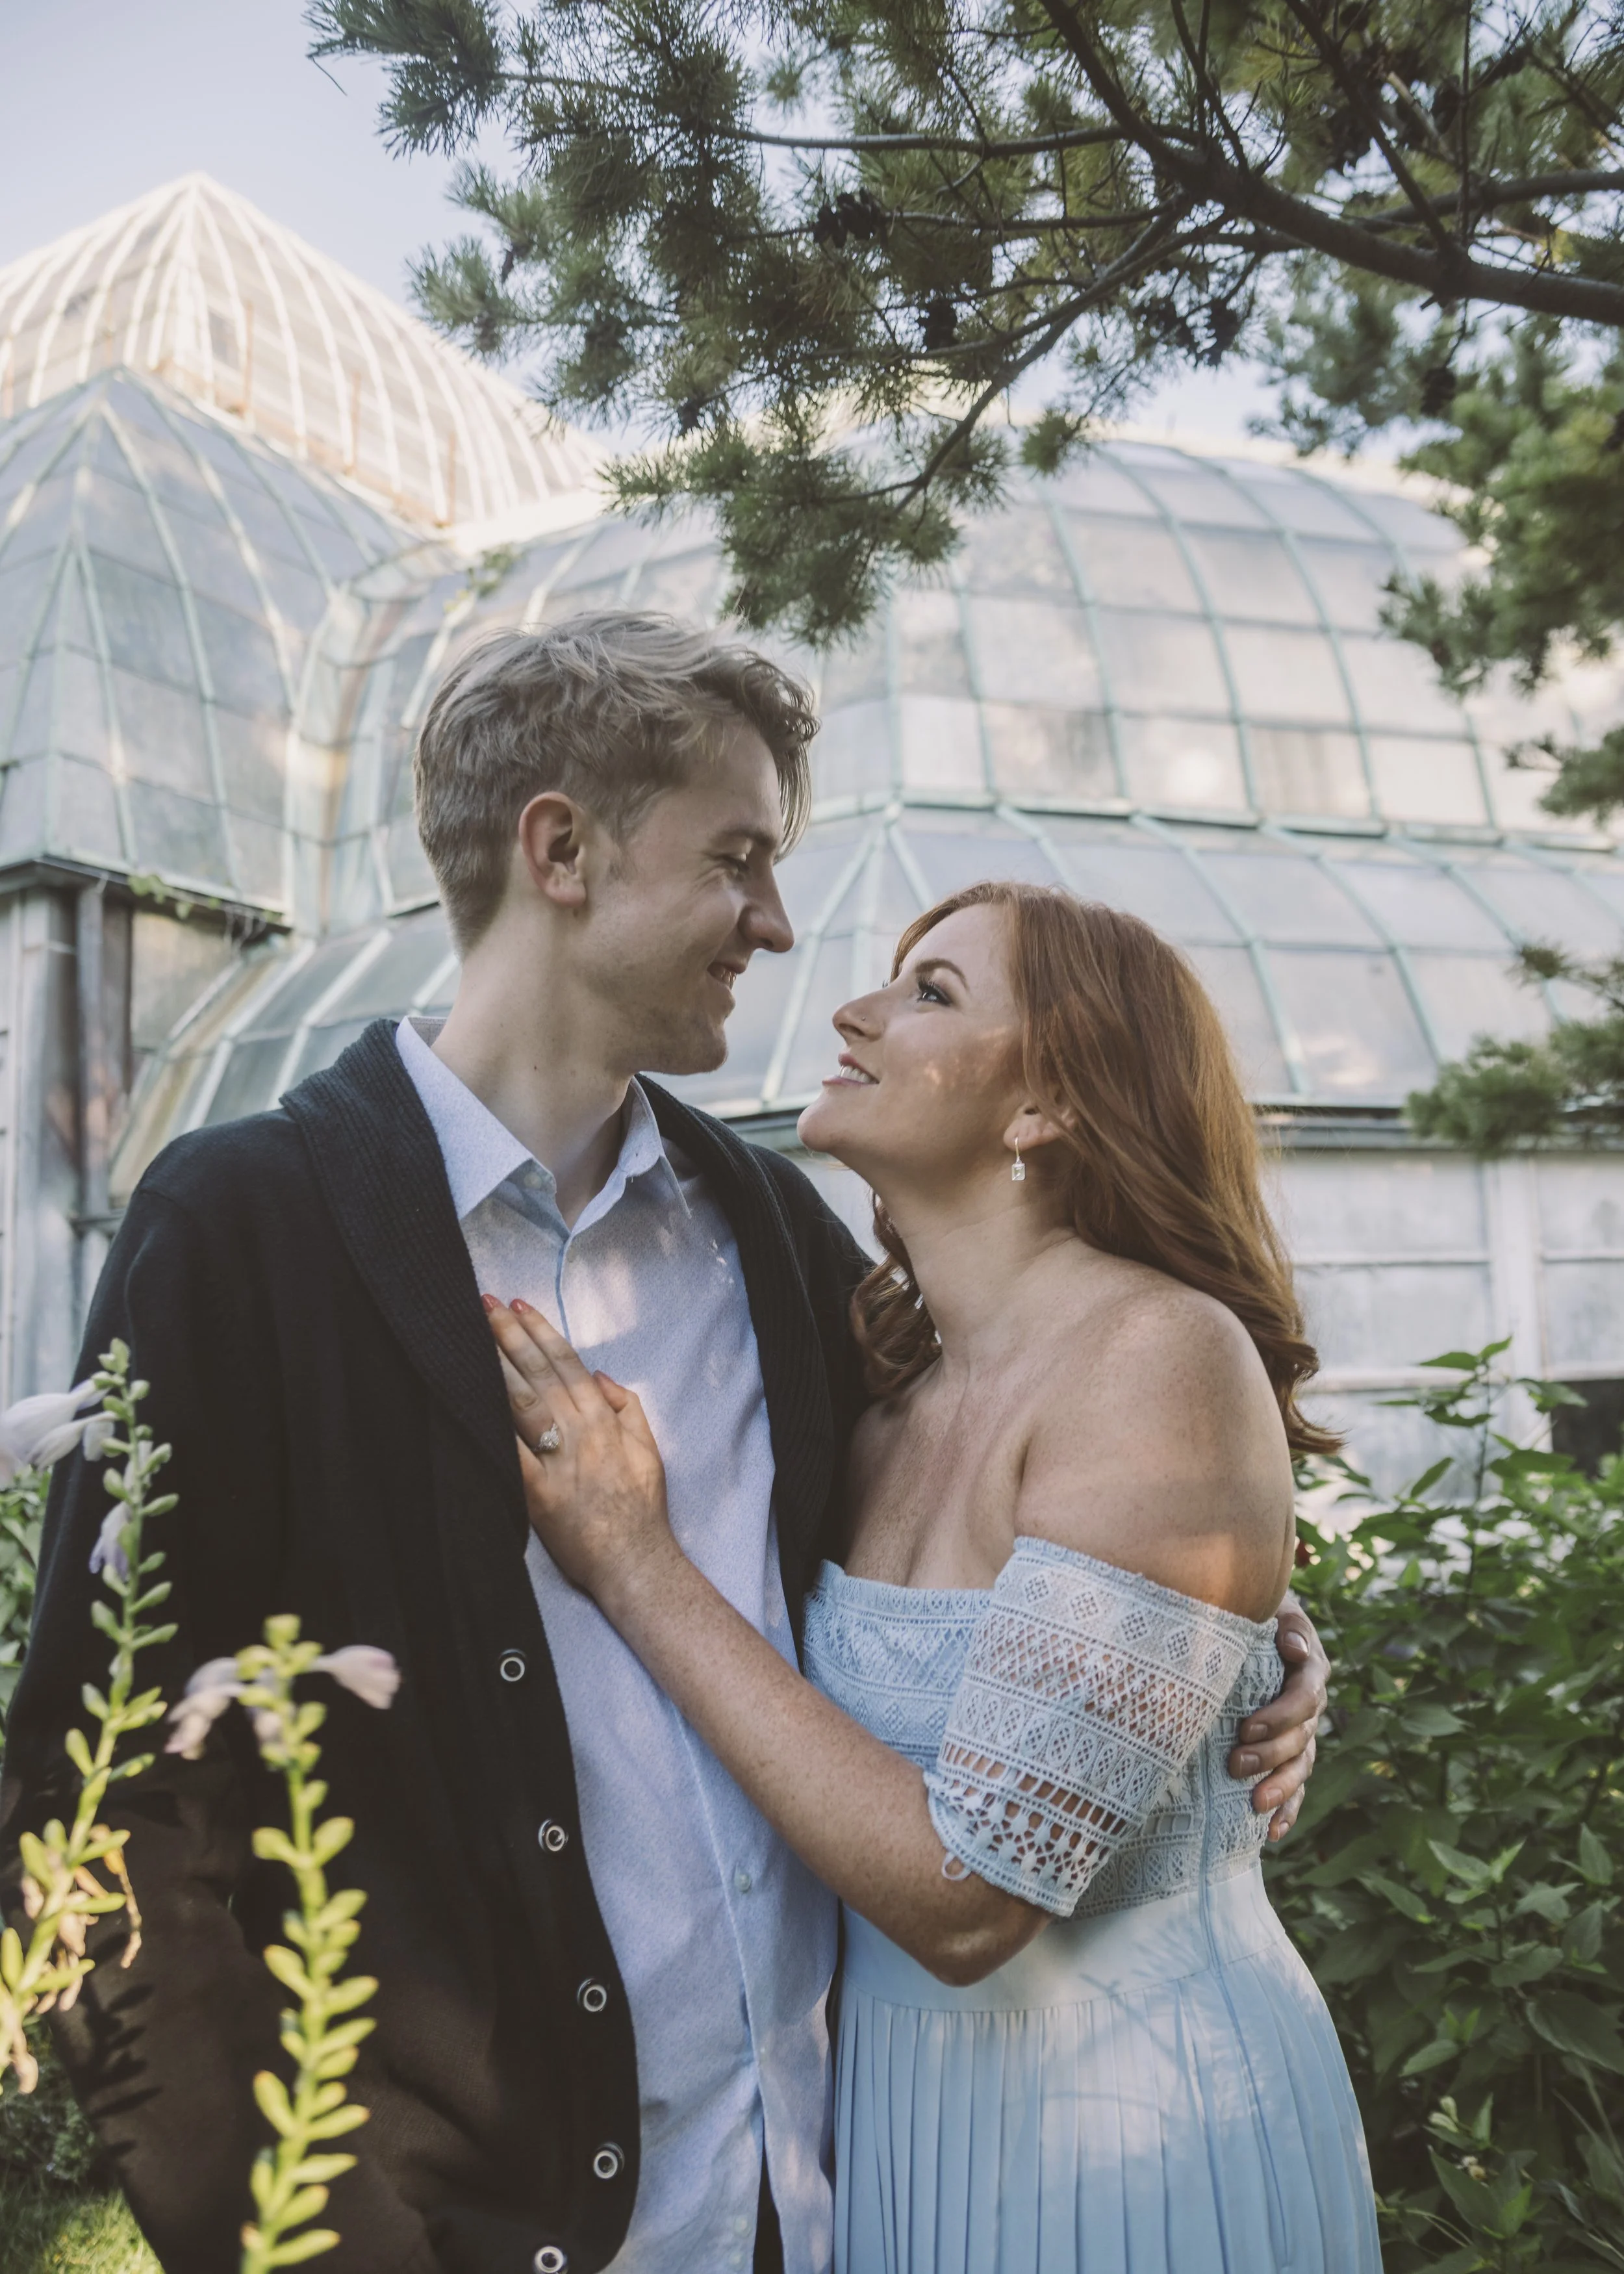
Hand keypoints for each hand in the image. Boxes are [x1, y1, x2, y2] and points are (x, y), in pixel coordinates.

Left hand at [484, 1296, 674, 1609]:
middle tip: (484, 1305)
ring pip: (521, 1402)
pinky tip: (466, 1398)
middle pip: (539, 1374)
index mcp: (604, 1418)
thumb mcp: (649, 1448)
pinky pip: (508, 1451)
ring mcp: (556, 1461)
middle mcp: (580, 1432)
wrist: (634, 1560)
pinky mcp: (536, 1493)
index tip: (518, 1305)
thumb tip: (600, 1375)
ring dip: (496, 1365)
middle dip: (510, 1335)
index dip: (541, 1331)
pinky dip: (489, 1423)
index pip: (567, 1363)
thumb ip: (628, 1407)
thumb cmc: (641, 1507)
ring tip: (472, 1335)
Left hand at [1228, 1598, 1328, 1842]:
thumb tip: (1294, 1649)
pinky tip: (1272, 1832)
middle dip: (1269, 1754)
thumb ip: (1285, 1624)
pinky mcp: (1291, 1753)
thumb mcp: (1270, 1606)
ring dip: (1280, 1787)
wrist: (1246, 1621)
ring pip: (1300, 1766)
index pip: (1304, 1697)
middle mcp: (1311, 1704)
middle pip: (1300, 1737)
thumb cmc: (1254, 1610)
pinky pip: (1296, 1786)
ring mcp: (1303, 1732)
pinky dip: (1288, 1809)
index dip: (1280, 1715)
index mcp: (1310, 1668)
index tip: (1246, 1727)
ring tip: (1255, 1805)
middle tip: (1235, 1764)